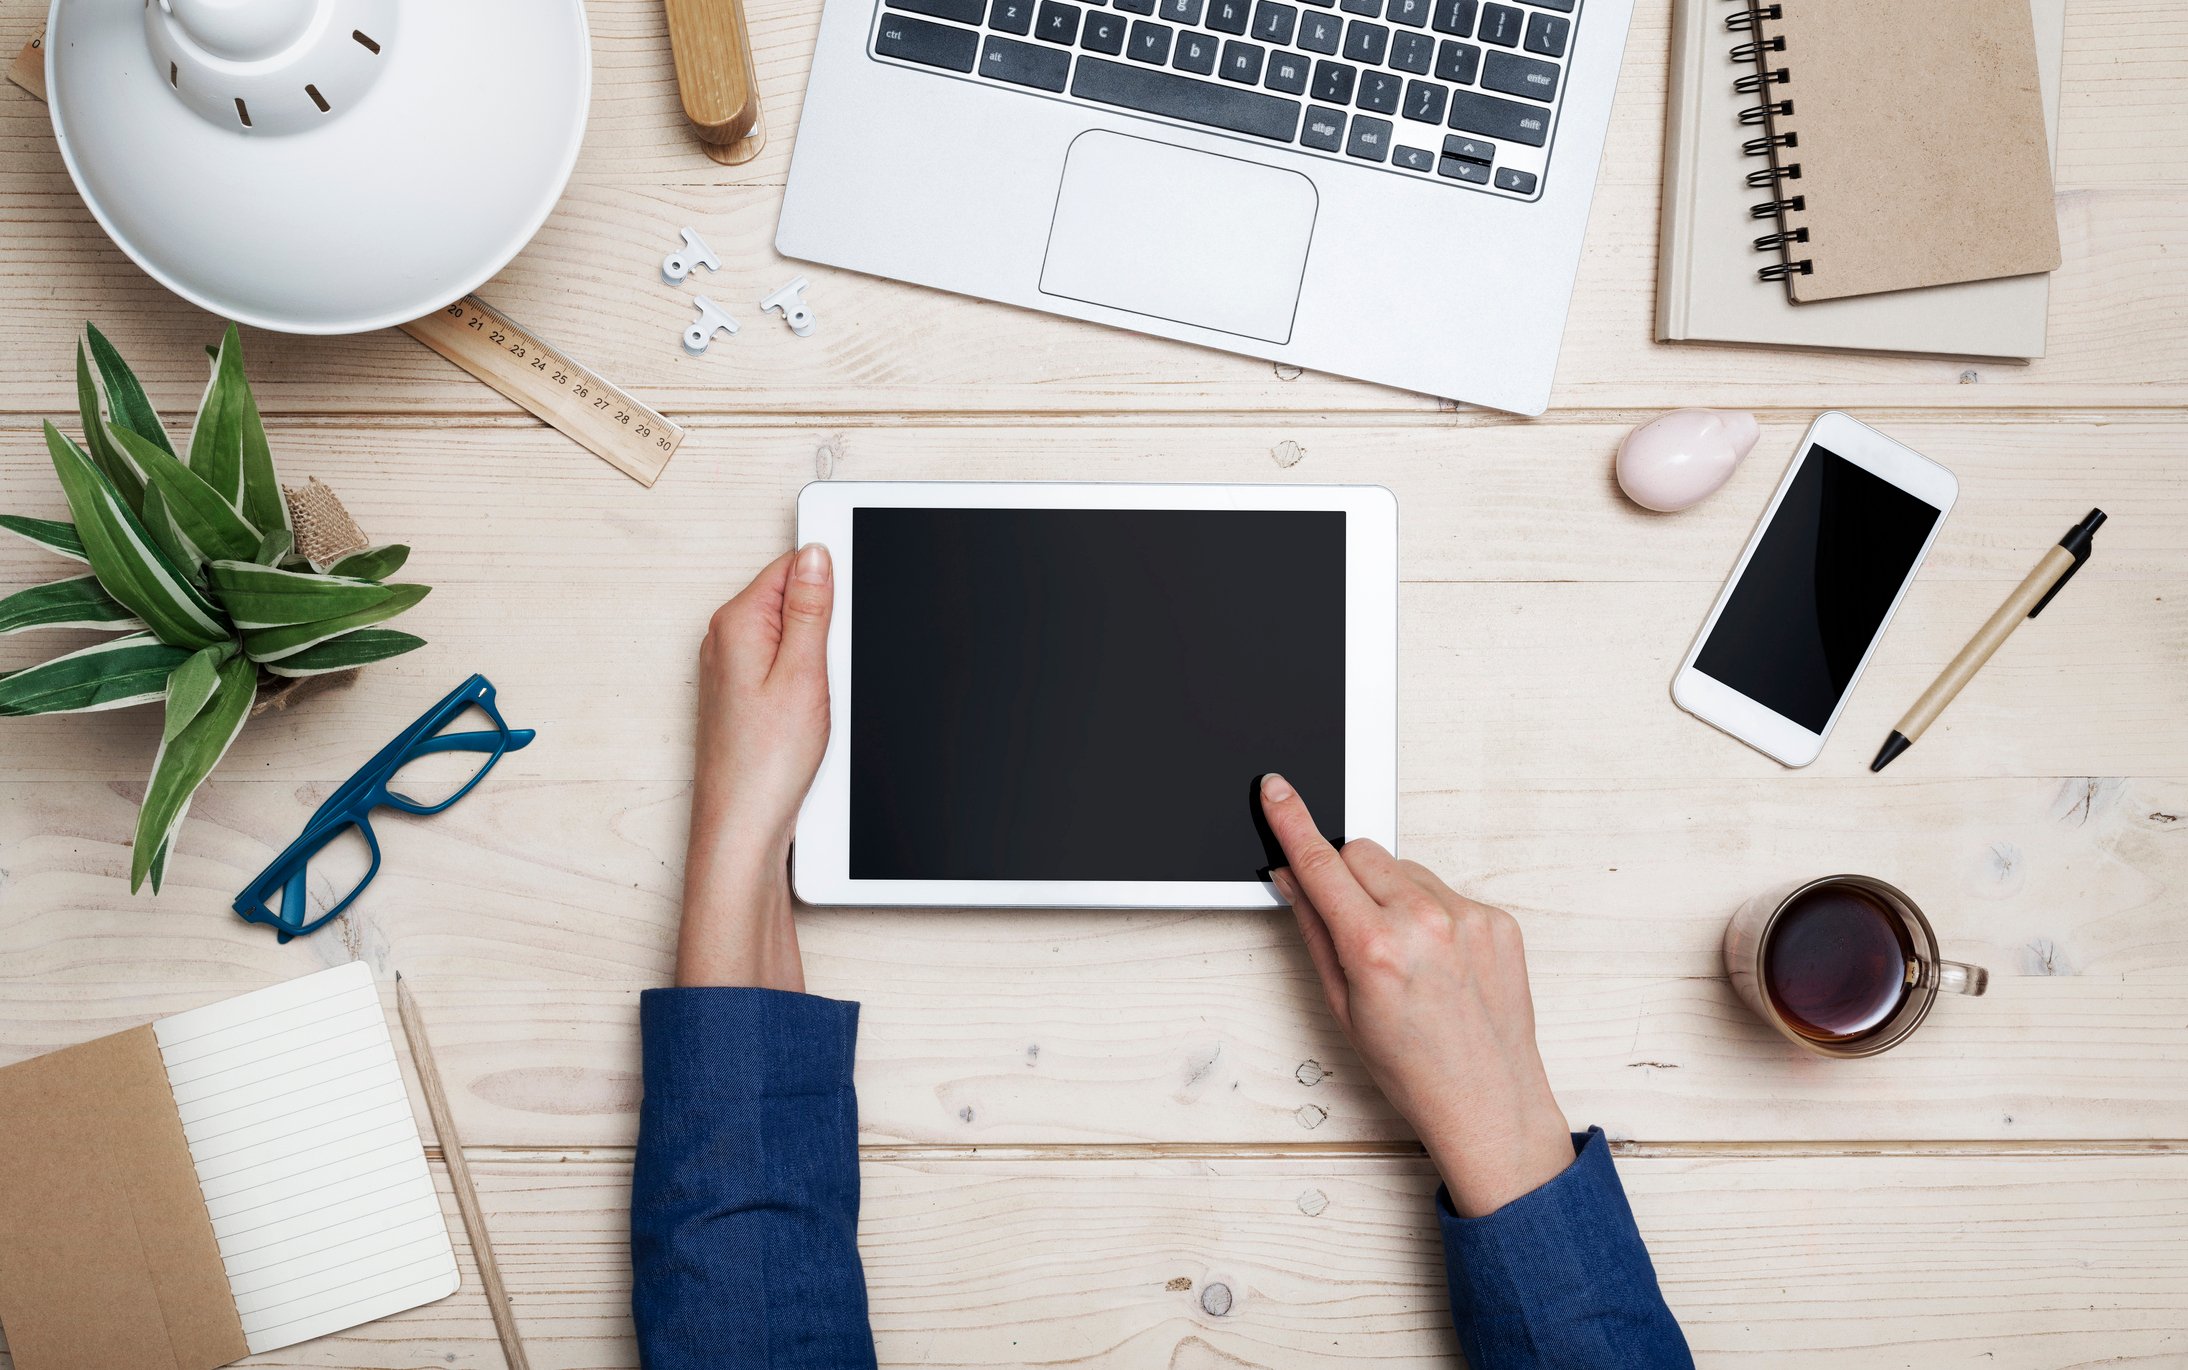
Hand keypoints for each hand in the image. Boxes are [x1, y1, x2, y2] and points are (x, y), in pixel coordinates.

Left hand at [676, 545, 833, 990]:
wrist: (742, 829)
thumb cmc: (764, 765)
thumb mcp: (804, 674)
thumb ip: (811, 608)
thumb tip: (816, 554)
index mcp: (736, 624)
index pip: (791, 566)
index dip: (832, 579)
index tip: (854, 603)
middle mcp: (726, 642)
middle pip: (793, 599)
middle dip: (827, 623)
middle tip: (835, 667)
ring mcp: (733, 670)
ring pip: (794, 637)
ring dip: (820, 658)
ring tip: (823, 698)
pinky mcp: (744, 697)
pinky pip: (787, 668)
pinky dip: (810, 682)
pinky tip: (816, 713)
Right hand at [1258, 772, 1573, 1216]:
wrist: (1487, 1100)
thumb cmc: (1413, 1068)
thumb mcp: (1342, 1006)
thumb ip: (1314, 931)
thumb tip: (1293, 879)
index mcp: (1376, 948)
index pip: (1320, 863)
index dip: (1291, 822)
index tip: (1277, 791)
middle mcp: (1425, 923)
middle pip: (1362, 853)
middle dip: (1345, 877)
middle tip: (1352, 925)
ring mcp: (1468, 918)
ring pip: (1405, 869)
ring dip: (1392, 895)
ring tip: (1405, 956)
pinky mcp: (1498, 919)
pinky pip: (1446, 891)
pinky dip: (1433, 914)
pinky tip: (1438, 961)